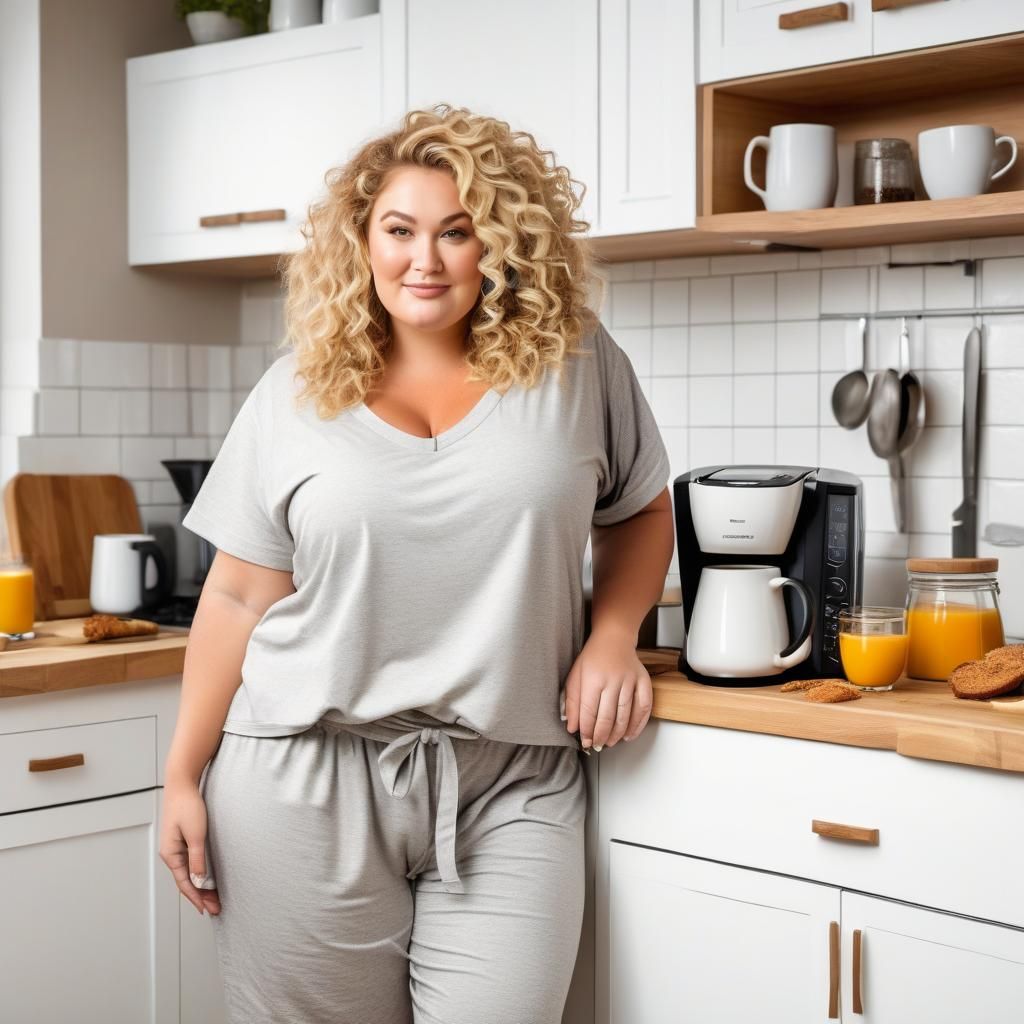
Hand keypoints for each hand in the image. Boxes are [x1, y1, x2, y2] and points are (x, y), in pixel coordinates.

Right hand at [159, 780, 220, 915]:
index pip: (184, 883)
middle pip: (186, 881)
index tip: (207, 910)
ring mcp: (175, 847)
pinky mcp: (181, 840)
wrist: (182, 784)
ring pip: (188, 873)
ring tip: (213, 898)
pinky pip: (189, 863)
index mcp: (171, 854)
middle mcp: (170, 853)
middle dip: (200, 896)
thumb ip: (197, 858)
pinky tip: (206, 878)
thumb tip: (200, 881)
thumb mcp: (196, 834)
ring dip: (200, 886)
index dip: (196, 898)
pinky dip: (198, 874)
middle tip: (215, 908)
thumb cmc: (188, 806)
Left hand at [563, 628, 652, 749]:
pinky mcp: (643, 681)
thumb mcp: (575, 675)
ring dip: (617, 734)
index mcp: (592, 678)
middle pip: (607, 716)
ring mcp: (630, 681)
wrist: (614, 638)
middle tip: (597, 745)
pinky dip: (637, 725)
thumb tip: (572, 726)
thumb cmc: (593, 657)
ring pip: (625, 715)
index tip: (585, 741)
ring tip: (609, 742)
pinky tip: (629, 735)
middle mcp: (613, 680)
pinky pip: (644, 708)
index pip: (588, 711)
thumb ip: (572, 701)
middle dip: (601, 735)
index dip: (586, 730)